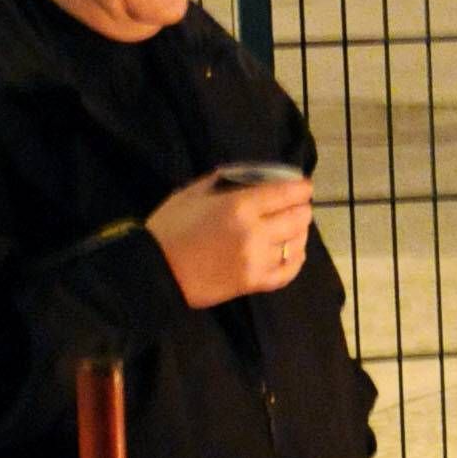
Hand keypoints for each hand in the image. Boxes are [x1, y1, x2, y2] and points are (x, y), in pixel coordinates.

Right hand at [147, 170, 312, 308]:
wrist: (153, 271)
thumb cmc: (169, 228)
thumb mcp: (191, 194)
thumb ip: (222, 181)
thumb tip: (246, 175)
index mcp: (239, 206)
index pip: (288, 193)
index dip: (301, 188)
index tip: (303, 187)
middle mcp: (255, 232)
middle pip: (299, 217)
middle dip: (300, 209)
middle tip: (295, 207)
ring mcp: (258, 260)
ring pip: (298, 244)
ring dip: (299, 233)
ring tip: (292, 229)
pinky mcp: (254, 283)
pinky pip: (289, 271)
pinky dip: (295, 260)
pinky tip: (291, 252)